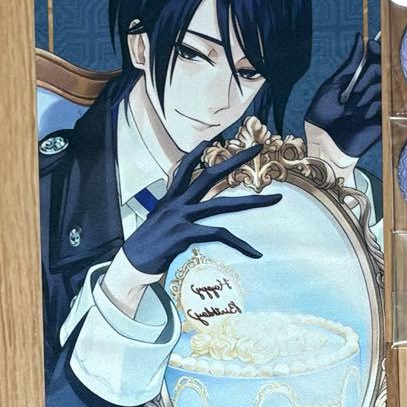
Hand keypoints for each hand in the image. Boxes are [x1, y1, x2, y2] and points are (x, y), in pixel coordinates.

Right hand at [121, 143, 281, 277]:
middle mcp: (176, 203)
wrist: (130, 264)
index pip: (183, 170)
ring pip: (223, 203)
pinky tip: (256, 252)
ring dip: (253, 201)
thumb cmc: (146, 247)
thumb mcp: (158, 224)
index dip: (196, 155)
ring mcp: (181, 217)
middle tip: (257, 148)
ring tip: (276, 199)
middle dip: (235, 160)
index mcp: (170, 200)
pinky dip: (240, 244)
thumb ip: (172, 214)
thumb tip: (184, 216)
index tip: (209, 142)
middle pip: (210, 175)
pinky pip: (220, 234)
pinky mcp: (185, 234)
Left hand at [305, 32, 380, 157]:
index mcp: (358, 81)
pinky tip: (362, 116)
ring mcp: (378, 104)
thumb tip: (360, 37)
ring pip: (383, 85)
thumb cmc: (323, 113)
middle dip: (368, 75)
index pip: (375, 60)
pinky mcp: (384, 119)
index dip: (376, 51)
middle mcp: (370, 90)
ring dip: (366, 93)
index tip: (373, 45)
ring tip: (352, 109)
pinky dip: (372, 106)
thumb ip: (351, 63)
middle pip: (381, 70)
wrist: (323, 140)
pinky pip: (386, 103)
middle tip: (354, 89)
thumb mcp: (334, 83)